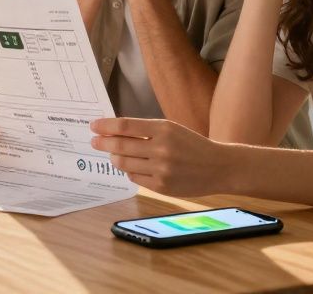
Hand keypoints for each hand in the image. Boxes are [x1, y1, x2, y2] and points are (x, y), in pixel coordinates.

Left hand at [90, 117, 235, 196]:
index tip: (94, 126)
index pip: (125, 126)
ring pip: (124, 164)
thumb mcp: (172, 129)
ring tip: (112, 155)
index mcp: (164, 129)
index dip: (106, 126)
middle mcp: (161, 149)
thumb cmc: (192, 145)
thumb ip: (145, 130)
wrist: (218, 167)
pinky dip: (129, 171)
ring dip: (114, 158)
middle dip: (103, 143)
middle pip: (121, 146)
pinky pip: (135, 178)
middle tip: (94, 141)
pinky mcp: (162, 187)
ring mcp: (161, 170)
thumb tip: (114, 131)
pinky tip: (130, 166)